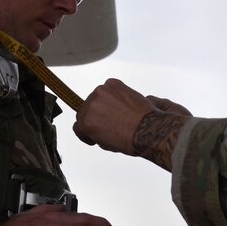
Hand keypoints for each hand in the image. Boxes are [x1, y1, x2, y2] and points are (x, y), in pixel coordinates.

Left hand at [74, 79, 190, 169]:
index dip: (103, 109)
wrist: (148, 131)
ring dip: (91, 126)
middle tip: (107, 129)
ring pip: (83, 117)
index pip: (100, 96)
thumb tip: (111, 112)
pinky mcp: (87, 121)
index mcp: (112, 84)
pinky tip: (94, 140)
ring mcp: (92, 105)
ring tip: (105, 136)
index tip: (108, 117)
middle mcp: (100, 91)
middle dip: (96, 117)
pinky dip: (84, 136)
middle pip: (89, 105)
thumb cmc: (146, 120)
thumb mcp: (134, 99)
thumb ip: (119, 101)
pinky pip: (78, 129)